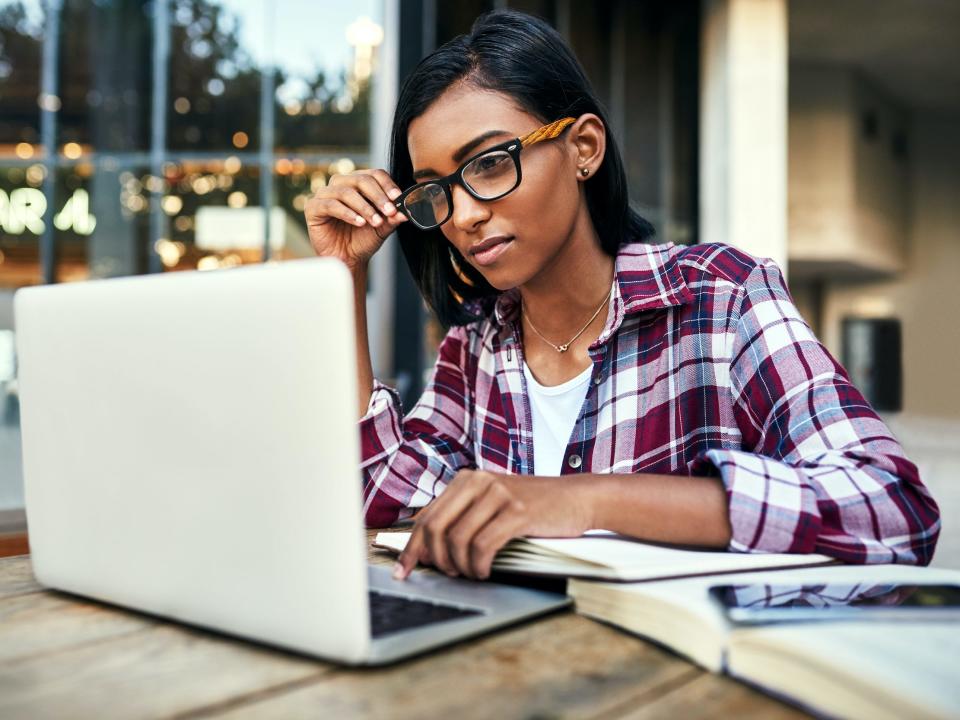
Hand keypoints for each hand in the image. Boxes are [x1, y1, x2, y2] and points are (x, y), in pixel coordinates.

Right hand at [304, 168, 407, 271]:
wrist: (347, 259)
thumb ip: (392, 218)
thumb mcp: (382, 228)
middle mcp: (341, 184)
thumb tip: (405, 212)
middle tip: (389, 211)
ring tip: (375, 222)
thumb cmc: (362, 239)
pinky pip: (331, 204)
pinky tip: (359, 222)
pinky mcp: (313, 207)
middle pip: (361, 179)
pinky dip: (347, 213)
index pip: (374, 174)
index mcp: (358, 184)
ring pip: (346, 191)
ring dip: (364, 207)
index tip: (398, 199)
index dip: (387, 185)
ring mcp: (325, 194)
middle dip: (378, 196)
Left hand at [393, 470, 592, 580]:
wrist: (576, 497)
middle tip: (448, 574)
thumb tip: (428, 549)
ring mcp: (497, 494)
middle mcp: (478, 481)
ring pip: (457, 539)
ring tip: (471, 573)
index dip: (411, 547)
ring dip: (461, 566)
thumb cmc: (533, 506)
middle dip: (435, 559)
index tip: (403, 570)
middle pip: (435, 528)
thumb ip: (463, 517)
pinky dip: (479, 565)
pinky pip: (483, 545)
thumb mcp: (492, 503)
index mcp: (466, 479)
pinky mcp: (516, 511)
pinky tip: (485, 571)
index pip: (426, 517)